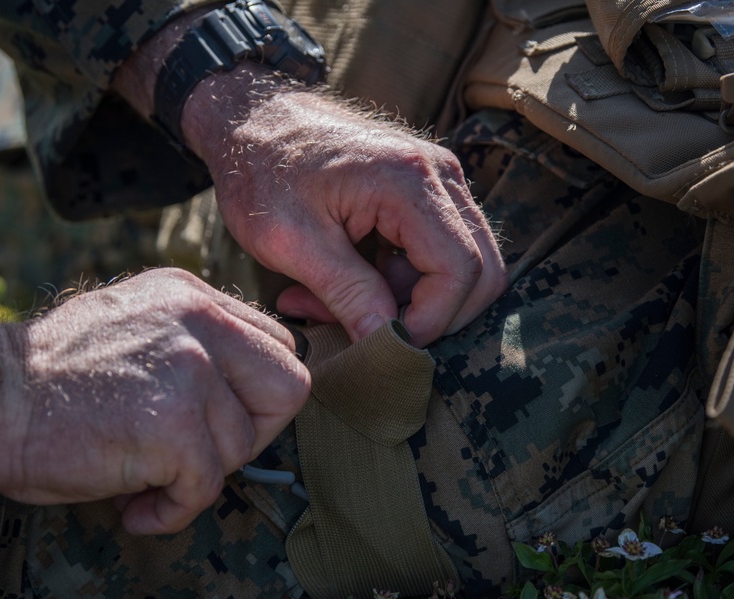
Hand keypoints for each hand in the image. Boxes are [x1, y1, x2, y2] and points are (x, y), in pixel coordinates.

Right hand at [0, 268, 310, 534]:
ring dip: (197, 475)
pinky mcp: (173, 423)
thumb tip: (243, 397)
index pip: (277, 345)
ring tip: (141, 476)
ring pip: (242, 445)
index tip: (215, 422)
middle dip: (253, 433)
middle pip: (289, 386)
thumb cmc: (49, 376)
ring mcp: (191, 369)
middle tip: (199, 454)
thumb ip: (195, 344)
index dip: (256, 395)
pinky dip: (173, 511)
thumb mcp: (135, 327)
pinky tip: (134, 507)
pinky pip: (206, 487)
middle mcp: (201, 321)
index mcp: (193, 296)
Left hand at [182, 67, 507, 346]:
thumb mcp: (292, 242)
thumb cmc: (262, 172)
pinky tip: (348, 282)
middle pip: (481, 270)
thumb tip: (386, 343)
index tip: (385, 343)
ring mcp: (439, 179)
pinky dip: (402, 281)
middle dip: (432, 315)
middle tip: (367, 328)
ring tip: (336, 304)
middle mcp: (439, 174)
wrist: (252, 120)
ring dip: (410, 300)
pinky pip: (440, 252)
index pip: (460, 270)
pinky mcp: (427, 191)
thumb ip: (347, 294)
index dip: (431, 320)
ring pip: (464, 265)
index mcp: (409, 180)